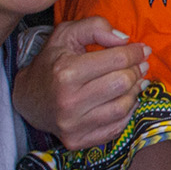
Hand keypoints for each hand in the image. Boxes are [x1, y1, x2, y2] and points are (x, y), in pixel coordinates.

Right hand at [13, 17, 148, 149]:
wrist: (28, 100)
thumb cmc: (51, 63)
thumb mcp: (66, 34)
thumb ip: (96, 28)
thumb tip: (125, 40)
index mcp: (66, 72)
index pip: (117, 59)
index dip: (135, 52)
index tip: (142, 50)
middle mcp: (69, 101)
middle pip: (122, 83)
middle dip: (136, 71)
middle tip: (139, 65)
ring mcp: (73, 125)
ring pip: (123, 107)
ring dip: (134, 92)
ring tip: (134, 81)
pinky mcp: (77, 141)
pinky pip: (117, 127)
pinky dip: (127, 112)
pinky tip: (125, 100)